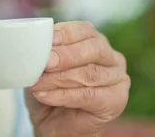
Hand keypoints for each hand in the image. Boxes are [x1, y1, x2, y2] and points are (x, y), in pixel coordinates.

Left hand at [25, 21, 129, 136]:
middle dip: (65, 56)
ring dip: (59, 78)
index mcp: (95, 41)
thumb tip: (36, 44)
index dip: (66, 34)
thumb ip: (44, 54)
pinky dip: (64, 96)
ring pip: (90, 73)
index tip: (47, 40)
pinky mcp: (116, 100)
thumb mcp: (42, 68)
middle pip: (93, 49)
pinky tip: (47, 96)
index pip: (85, 30)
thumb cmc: (50, 90)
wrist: (54, 125)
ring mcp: (118, 78)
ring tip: (38, 84)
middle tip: (44, 63)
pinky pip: (90, 95)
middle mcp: (111, 57)